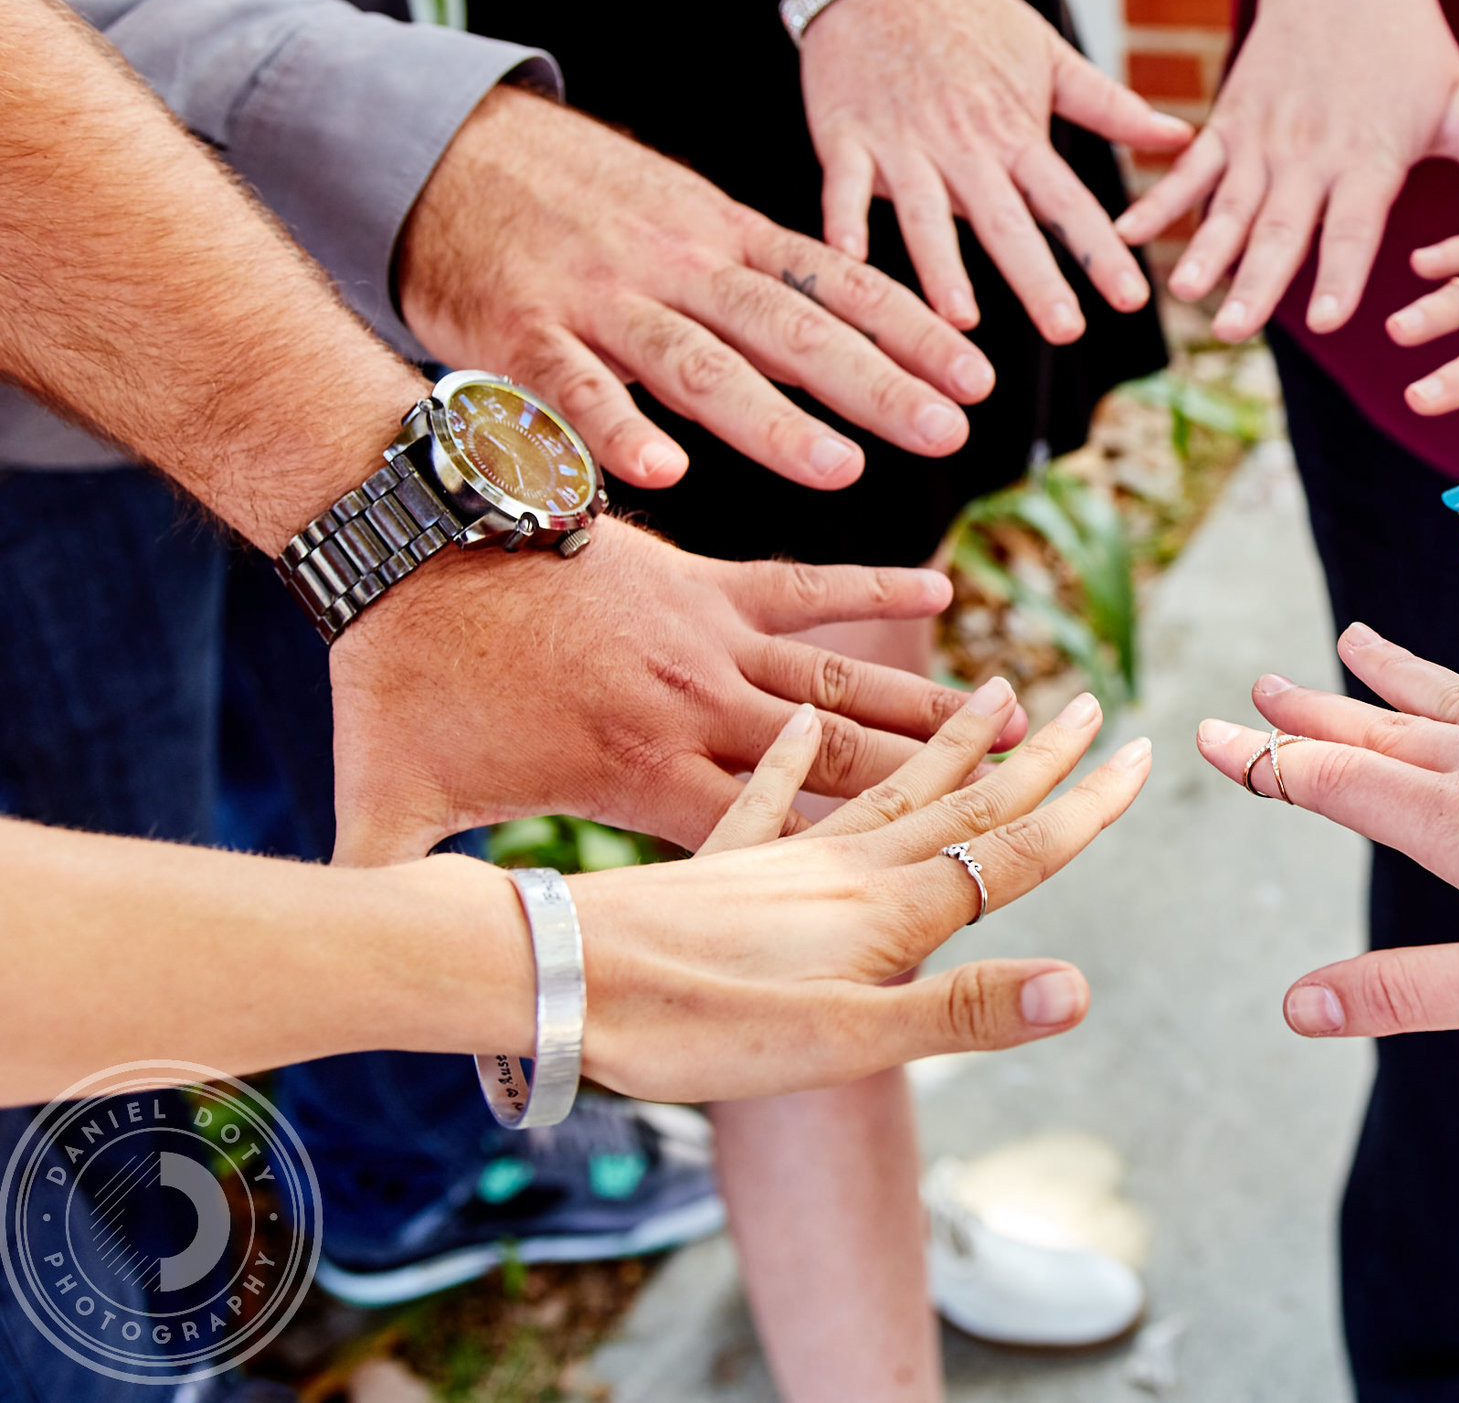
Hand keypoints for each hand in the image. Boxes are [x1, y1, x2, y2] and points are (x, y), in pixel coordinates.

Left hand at [326, 519, 1023, 863]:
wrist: (408, 545)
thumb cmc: (396, 682)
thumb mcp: (388, 810)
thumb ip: (397, 898)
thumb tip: (368, 978)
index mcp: (639, 778)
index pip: (764, 842)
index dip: (848, 873)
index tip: (925, 902)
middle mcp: (696, 713)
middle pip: (842, 765)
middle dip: (938, 787)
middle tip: (1026, 795)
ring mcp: (706, 640)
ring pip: (842, 684)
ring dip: (929, 705)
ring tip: (1015, 716)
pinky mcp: (702, 580)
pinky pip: (808, 587)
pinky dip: (875, 588)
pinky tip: (943, 594)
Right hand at [399, 87, 996, 492]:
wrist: (442, 147)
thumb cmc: (581, 203)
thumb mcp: (687, 222)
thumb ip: (760, 282)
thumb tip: (857, 339)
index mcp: (726, 238)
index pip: (838, 286)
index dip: (911, 333)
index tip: (979, 381)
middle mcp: (677, 265)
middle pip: (790, 329)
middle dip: (874, 384)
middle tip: (947, 432)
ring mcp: (601, 298)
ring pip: (699, 362)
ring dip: (772, 420)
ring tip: (840, 469)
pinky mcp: (522, 332)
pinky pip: (575, 389)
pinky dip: (617, 431)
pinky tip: (664, 474)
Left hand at [574, 682, 1151, 1099]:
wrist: (559, 977)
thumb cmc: (696, 1023)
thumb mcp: (841, 1041)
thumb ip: (962, 1011)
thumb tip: (1077, 988)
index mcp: (887, 905)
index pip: (1011, 849)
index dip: (1082, 807)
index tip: (1140, 755)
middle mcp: (843, 862)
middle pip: (961, 802)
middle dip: (1034, 759)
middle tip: (1094, 705)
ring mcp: (778, 854)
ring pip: (884, 782)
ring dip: (946, 743)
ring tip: (994, 695)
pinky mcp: (713, 859)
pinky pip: (769, 788)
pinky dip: (797, 754)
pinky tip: (805, 722)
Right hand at [801, 0, 1193, 341]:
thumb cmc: (973, 15)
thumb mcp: (1049, 53)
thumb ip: (1110, 107)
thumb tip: (1183, 136)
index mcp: (1017, 134)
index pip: (1068, 203)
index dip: (1101, 251)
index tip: (1133, 298)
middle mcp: (964, 146)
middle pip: (1006, 221)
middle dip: (1037, 276)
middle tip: (1067, 330)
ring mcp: (902, 143)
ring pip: (926, 212)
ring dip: (942, 264)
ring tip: (961, 318)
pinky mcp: (846, 135)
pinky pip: (844, 184)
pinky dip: (843, 217)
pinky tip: (847, 257)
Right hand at [1113, 0, 1458, 342]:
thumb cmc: (1410, 39)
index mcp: (1369, 157)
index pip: (1354, 226)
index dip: (1337, 271)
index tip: (1322, 318)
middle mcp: (1310, 154)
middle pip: (1281, 226)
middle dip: (1256, 280)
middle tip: (1234, 328)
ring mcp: (1262, 138)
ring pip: (1228, 204)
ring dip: (1203, 249)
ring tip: (1180, 291)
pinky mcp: (1228, 123)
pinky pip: (1189, 169)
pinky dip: (1159, 199)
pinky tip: (1129, 234)